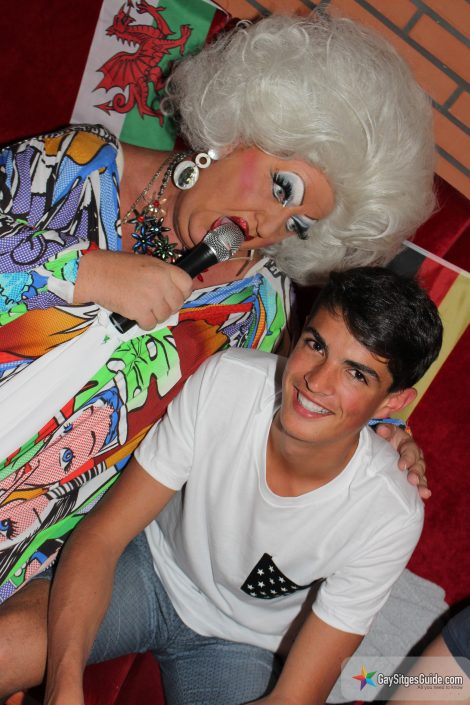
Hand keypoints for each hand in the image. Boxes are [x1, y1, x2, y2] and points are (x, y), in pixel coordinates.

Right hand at [74, 250, 192, 329]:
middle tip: (154, 306)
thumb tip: (172, 292)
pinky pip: (150, 325)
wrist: (95, 274)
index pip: (187, 284)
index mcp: (163, 269)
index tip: (173, 296)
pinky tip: (136, 316)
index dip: (182, 293)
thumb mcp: (146, 263)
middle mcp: (161, 283)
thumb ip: (161, 275)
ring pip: (164, 316)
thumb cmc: (117, 267)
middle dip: (167, 307)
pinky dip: (144, 324)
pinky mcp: (140, 312)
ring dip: (155, 316)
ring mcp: (151, 298)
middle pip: (176, 304)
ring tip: (143, 309)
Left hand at [375, 424, 429, 499]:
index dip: (408, 458)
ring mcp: (414, 468)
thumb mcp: (385, 431)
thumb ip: (384, 430)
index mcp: (408, 444)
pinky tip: (423, 497)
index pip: (411, 451)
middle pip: (419, 465)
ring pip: (421, 476)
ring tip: (424, 493)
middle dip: (416, 473)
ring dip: (422, 484)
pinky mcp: (412, 478)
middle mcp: (415, 456)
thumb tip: (382, 429)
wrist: (384, 445)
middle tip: (412, 480)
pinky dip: (421, 490)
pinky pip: (419, 485)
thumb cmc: (384, 438)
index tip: (402, 466)